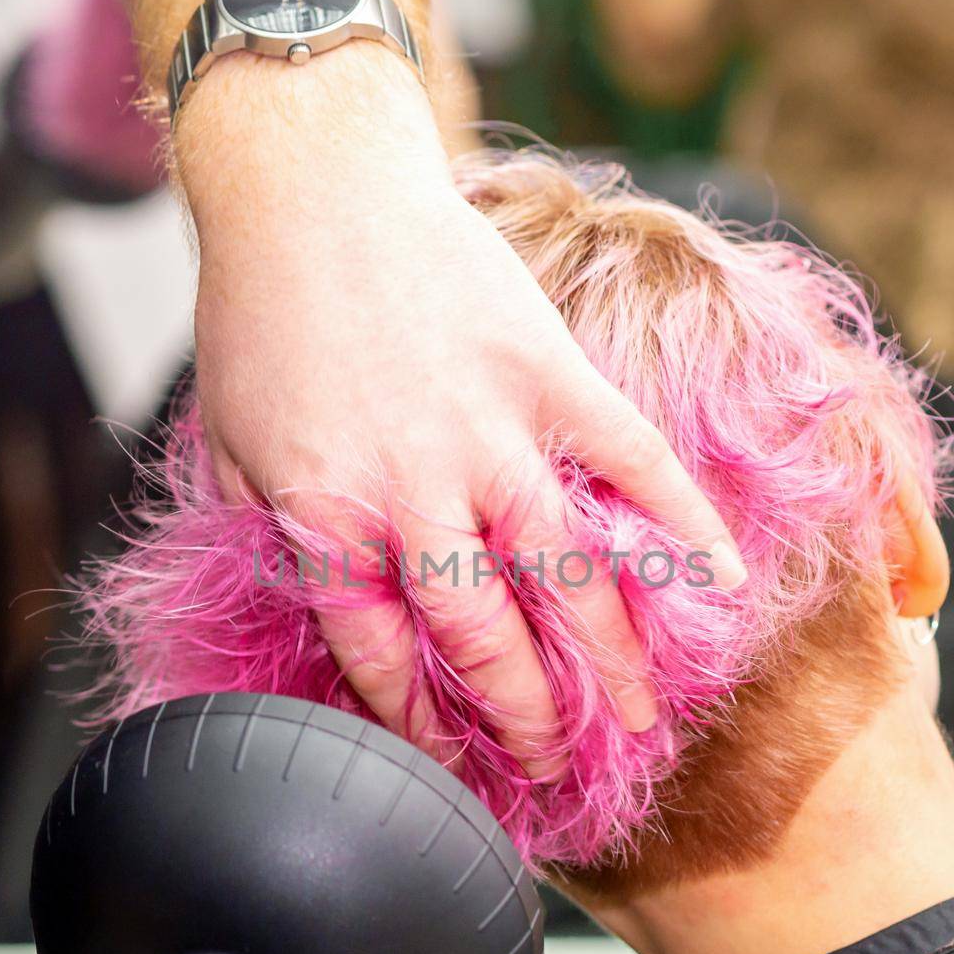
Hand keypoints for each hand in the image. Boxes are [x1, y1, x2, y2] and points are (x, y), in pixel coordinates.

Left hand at [178, 49, 744, 776]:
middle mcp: (416, 489)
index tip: (457, 761)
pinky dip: (684, 521)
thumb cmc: (260, 315)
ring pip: (565, 571)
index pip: (383, 655)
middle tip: (560, 764)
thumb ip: (278, 535)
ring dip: (611, 658)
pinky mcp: (552, 373)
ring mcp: (493, 430)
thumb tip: (318, 611)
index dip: (423, 723)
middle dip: (527, 717)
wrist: (310, 189)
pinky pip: (634, 461)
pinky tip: (722, 580)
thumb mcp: (230, 445)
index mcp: (327, 514)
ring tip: (642, 719)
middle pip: (485, 637)